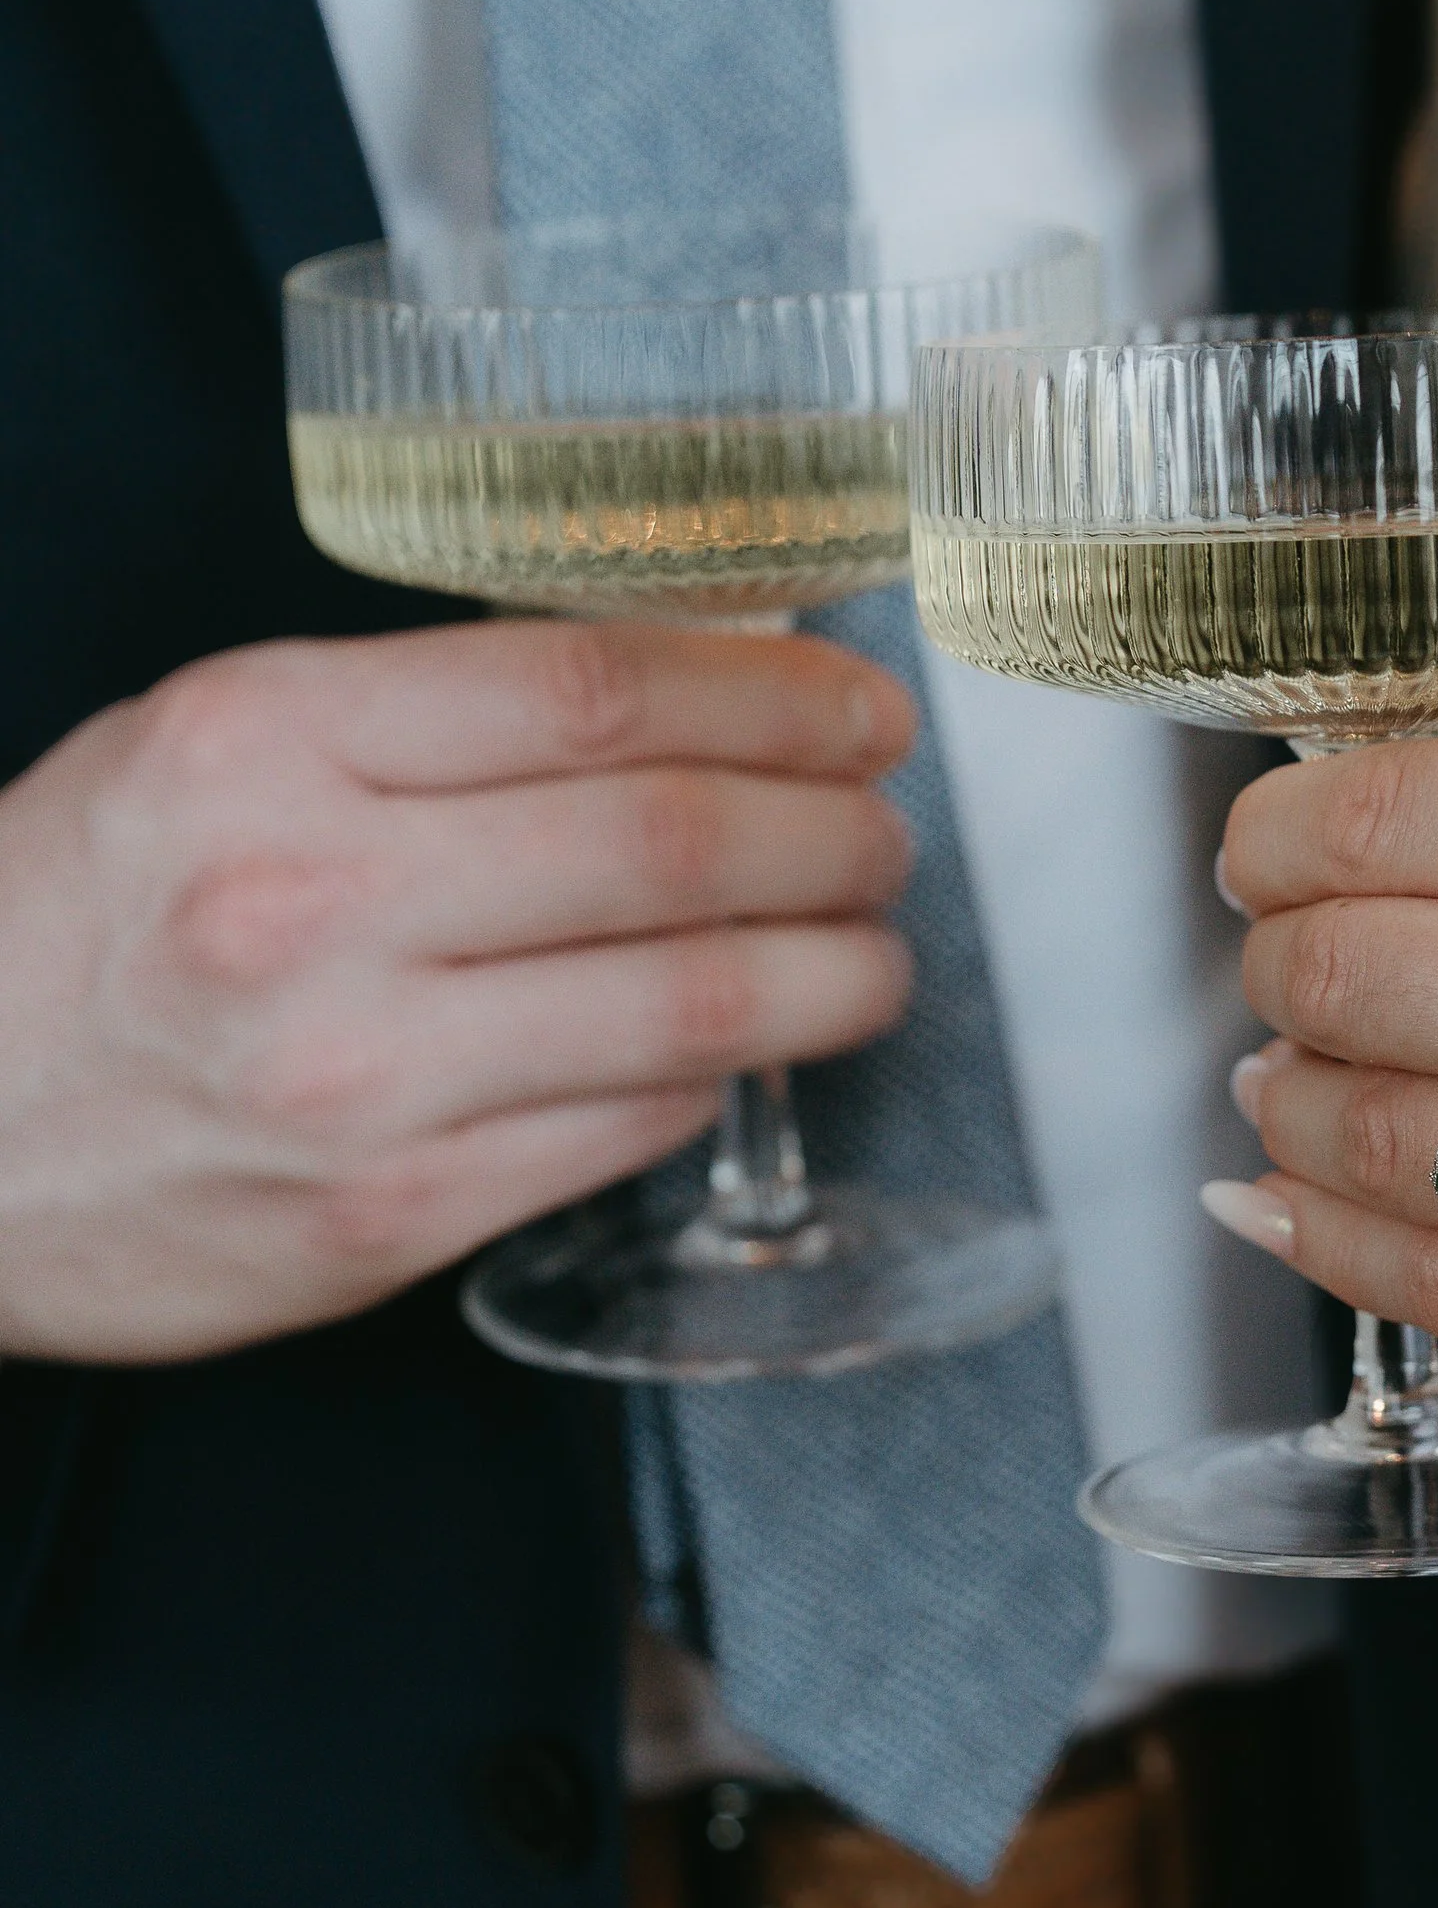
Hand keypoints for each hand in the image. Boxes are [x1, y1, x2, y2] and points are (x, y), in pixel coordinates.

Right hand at [0, 623, 916, 1364]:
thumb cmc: (79, 917)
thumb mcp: (213, 744)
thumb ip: (431, 715)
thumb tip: (694, 691)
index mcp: (268, 740)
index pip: (595, 688)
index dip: (772, 694)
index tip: (857, 706)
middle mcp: (312, 900)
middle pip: (671, 840)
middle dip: (834, 828)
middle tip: (887, 828)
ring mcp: (355, 1076)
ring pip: (689, 1002)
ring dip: (832, 970)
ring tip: (874, 948)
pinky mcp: (383, 1220)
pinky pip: (623, 1130)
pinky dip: (715, 1079)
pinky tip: (742, 1045)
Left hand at [1211, 719, 1437, 1417]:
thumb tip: (1373, 848)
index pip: (1362, 819)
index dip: (1275, 837)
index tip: (1267, 847)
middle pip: (1331, 978)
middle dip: (1278, 961)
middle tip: (1289, 954)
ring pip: (1358, 1136)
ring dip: (1293, 1093)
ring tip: (1296, 1069)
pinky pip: (1433, 1291)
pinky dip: (1324, 1232)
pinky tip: (1283, 1192)